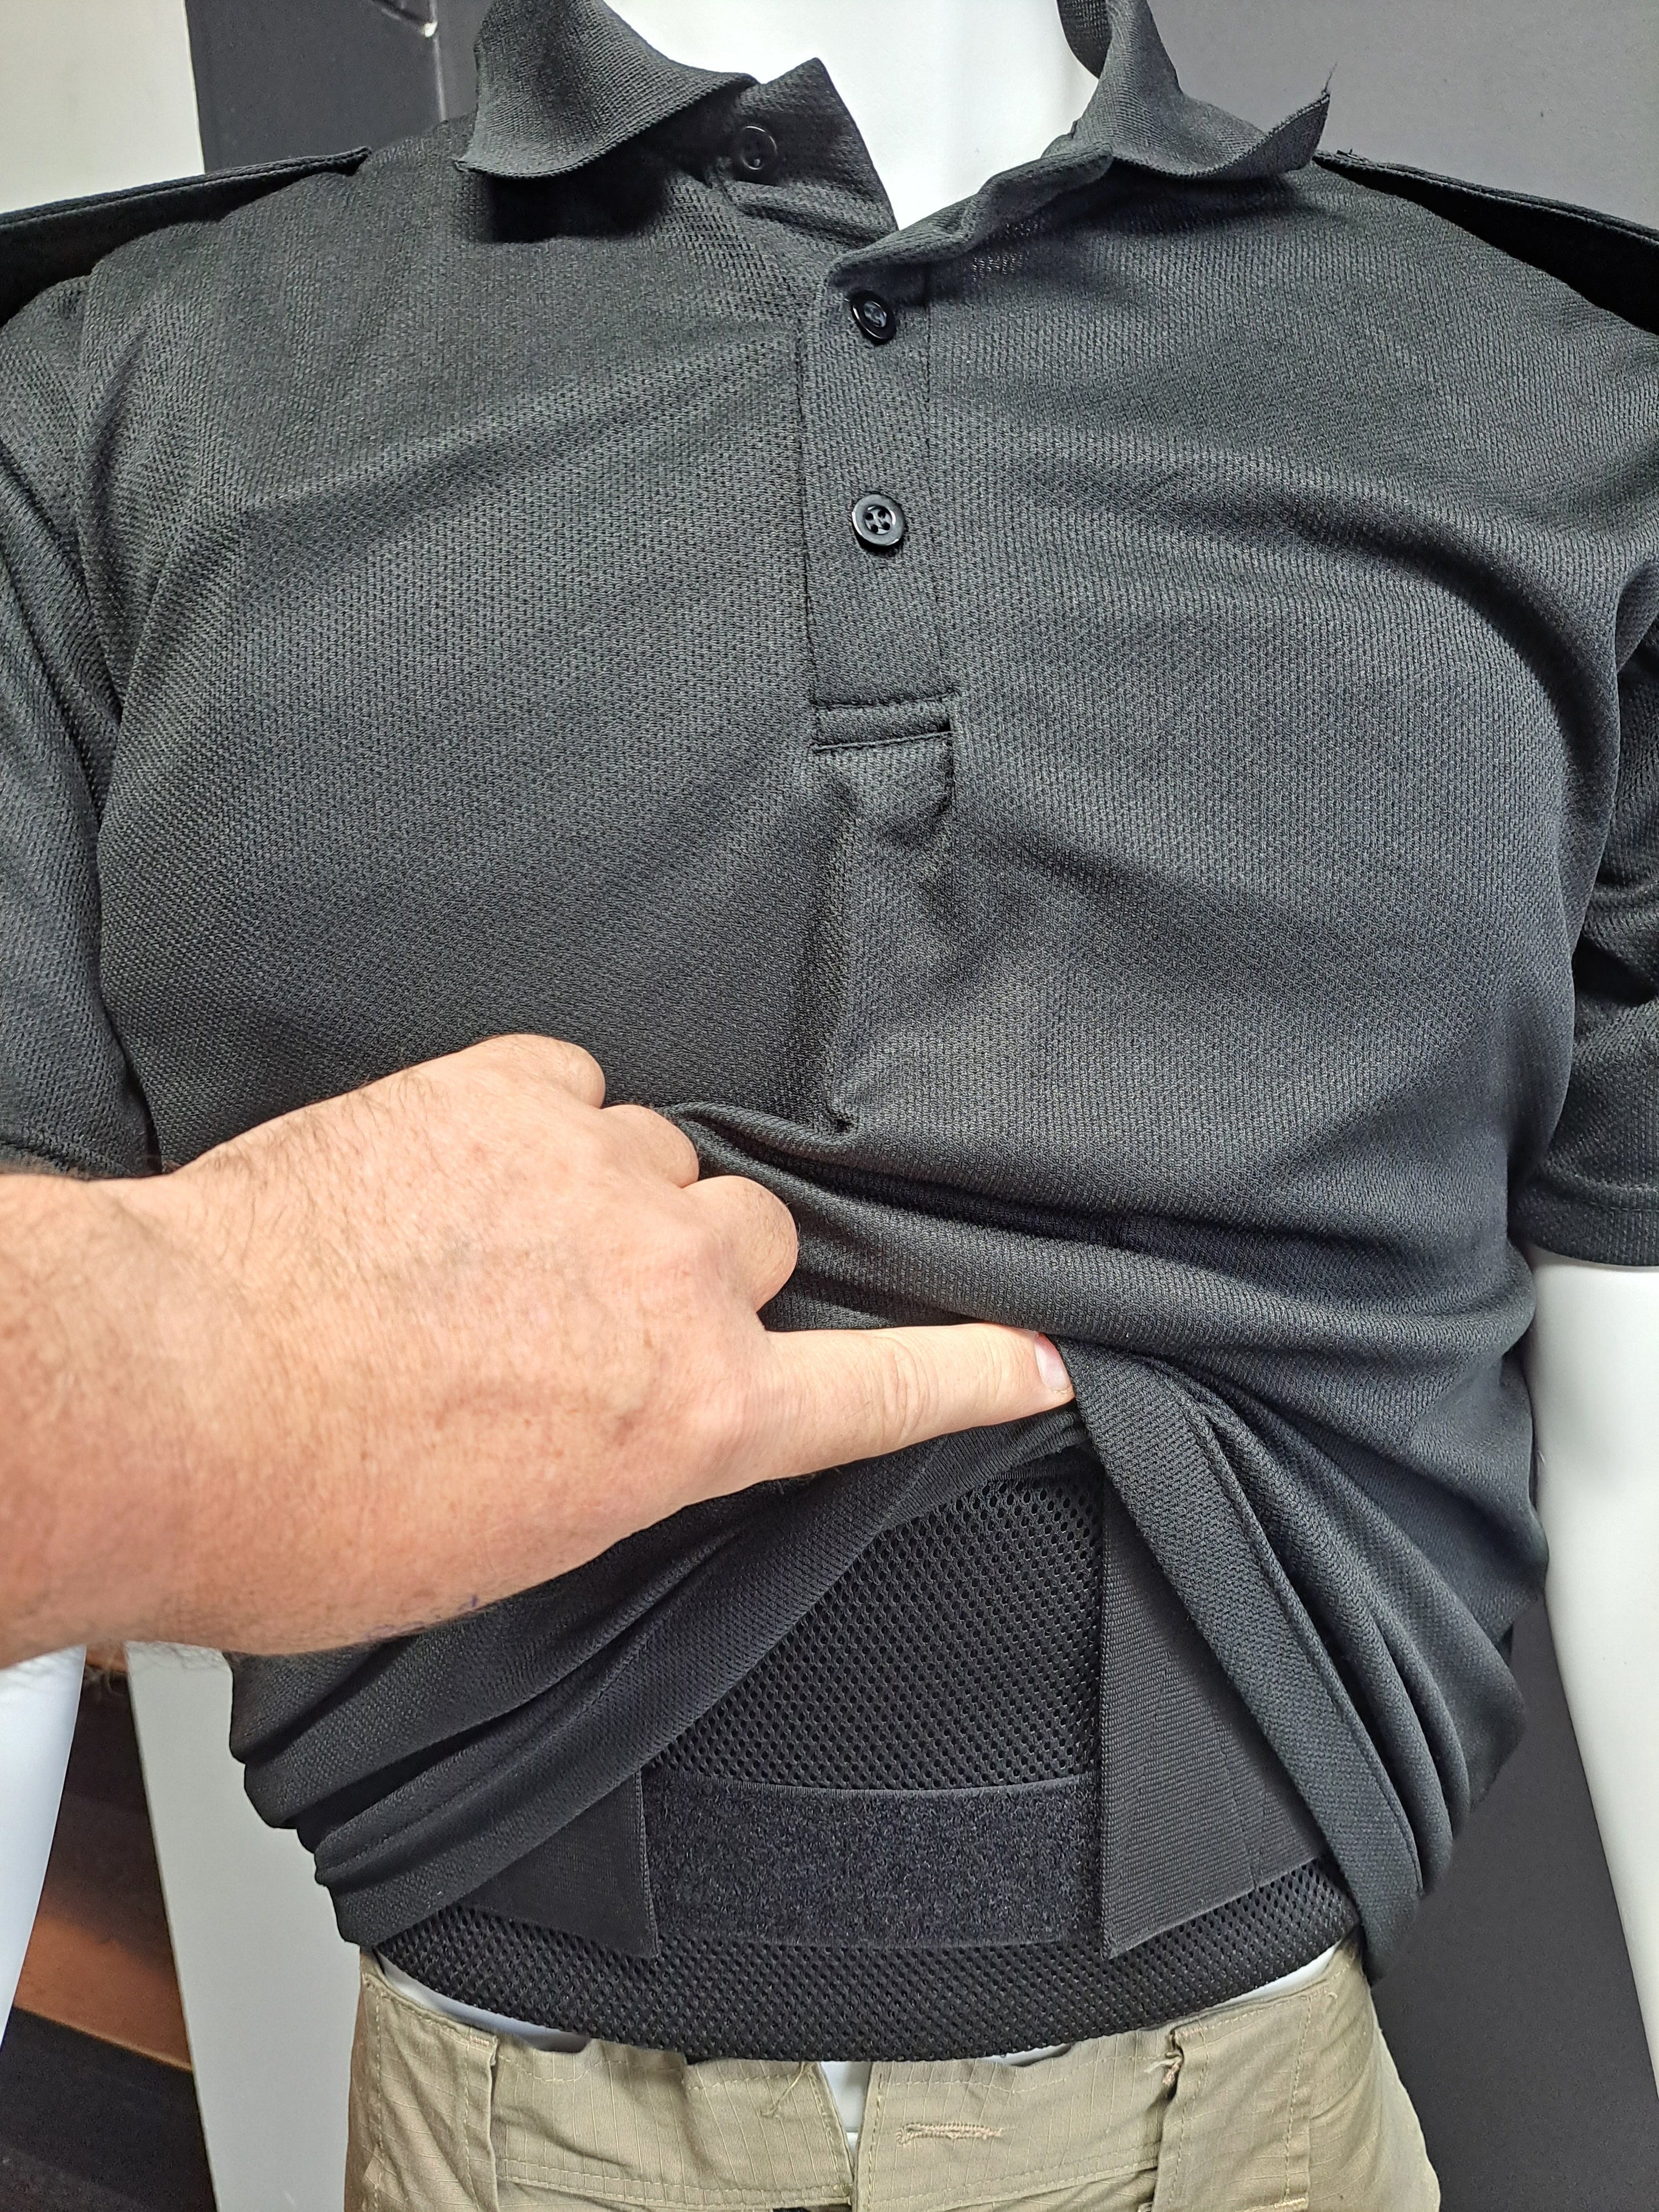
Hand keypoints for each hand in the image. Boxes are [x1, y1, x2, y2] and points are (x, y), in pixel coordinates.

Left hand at [3, 1037, 1069, 1658]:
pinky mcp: (506, 1091)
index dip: (970, 1372)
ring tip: (491, 1240)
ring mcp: (599, 1174)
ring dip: (603, 1193)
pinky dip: (526, 1123)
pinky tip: (453, 1173)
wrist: (175, 1398)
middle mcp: (675, 1288)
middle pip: (755, 1241)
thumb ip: (620, 1455)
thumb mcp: (517, 1537)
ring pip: (661, 1157)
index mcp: (696, 1419)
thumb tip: (616, 1409)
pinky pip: (566, 1086)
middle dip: (692, 1272)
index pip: (881, 1390)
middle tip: (585, 1308)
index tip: (1038, 1358)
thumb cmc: (320, 1511)